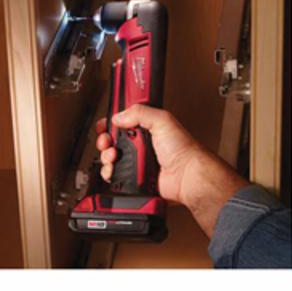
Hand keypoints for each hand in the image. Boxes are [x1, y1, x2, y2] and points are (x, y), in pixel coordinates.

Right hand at [96, 104, 248, 236]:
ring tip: (112, 155)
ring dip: (106, 156)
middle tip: (106, 141)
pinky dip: (110, 172)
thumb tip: (119, 116)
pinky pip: (116, 175)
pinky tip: (114, 169)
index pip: (122, 121)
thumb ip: (140, 112)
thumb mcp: (162, 120)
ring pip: (111, 157)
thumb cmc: (183, 149)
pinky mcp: (134, 178)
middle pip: (113, 140)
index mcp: (147, 128)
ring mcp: (137, 161)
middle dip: (105, 140)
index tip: (104, 125)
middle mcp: (141, 144)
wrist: (187, 176)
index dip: (111, 123)